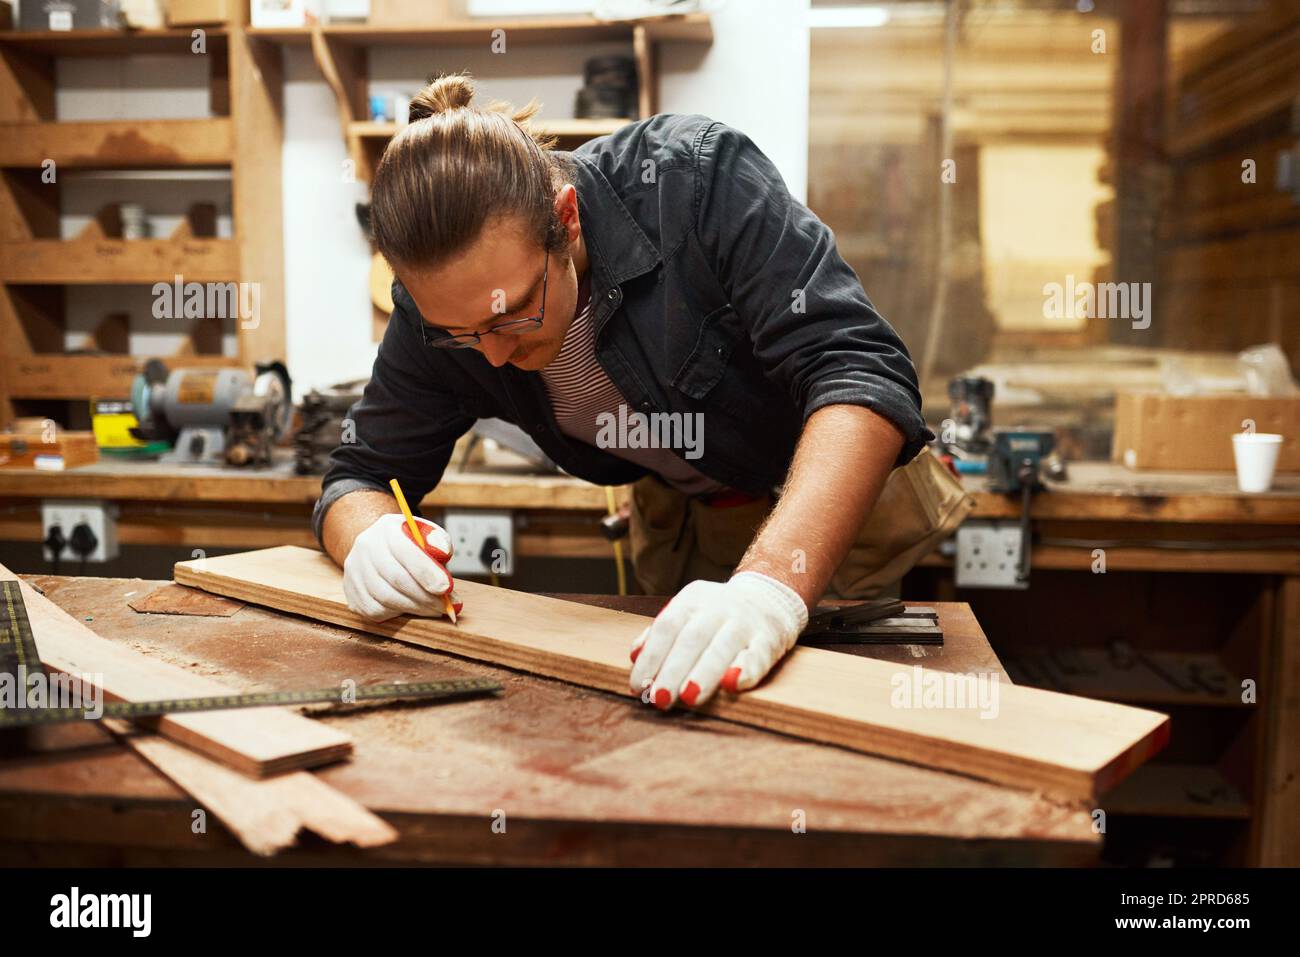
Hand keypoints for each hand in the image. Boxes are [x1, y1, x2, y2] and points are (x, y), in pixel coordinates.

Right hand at [343, 513, 460, 621]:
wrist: (377, 546)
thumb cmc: (407, 542)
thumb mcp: (426, 533)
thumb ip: (438, 541)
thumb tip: (442, 553)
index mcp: (387, 529)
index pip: (407, 551)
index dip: (427, 573)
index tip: (446, 588)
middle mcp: (366, 547)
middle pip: (397, 579)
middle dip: (425, 597)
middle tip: (445, 607)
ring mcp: (354, 570)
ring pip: (386, 599)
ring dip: (415, 609)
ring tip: (433, 609)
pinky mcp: (350, 591)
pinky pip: (374, 611)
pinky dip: (397, 614)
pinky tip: (410, 608)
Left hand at [629, 571, 808, 709]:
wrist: (769, 596)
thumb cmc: (717, 615)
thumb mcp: (688, 612)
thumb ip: (661, 634)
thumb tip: (634, 655)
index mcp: (692, 600)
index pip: (667, 627)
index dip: (651, 657)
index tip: (638, 685)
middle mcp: (718, 608)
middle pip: (692, 638)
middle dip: (674, 670)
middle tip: (659, 698)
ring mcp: (745, 622)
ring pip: (723, 647)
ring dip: (704, 673)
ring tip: (689, 697)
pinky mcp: (770, 638)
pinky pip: (758, 654)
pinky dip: (746, 670)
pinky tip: (733, 685)